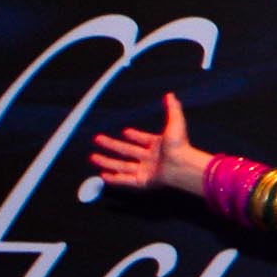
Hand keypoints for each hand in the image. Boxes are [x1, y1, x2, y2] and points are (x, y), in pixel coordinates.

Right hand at [89, 92, 208, 197]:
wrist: (182, 165)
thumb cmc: (181, 146)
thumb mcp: (175, 123)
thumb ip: (172, 109)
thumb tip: (171, 95)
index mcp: (158, 145)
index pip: (142, 139)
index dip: (134, 135)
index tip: (125, 132)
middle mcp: (151, 158)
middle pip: (126, 151)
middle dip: (111, 145)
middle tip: (98, 139)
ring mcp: (146, 170)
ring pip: (122, 166)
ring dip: (107, 161)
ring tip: (93, 157)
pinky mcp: (143, 181)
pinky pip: (125, 180)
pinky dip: (114, 178)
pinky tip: (103, 175)